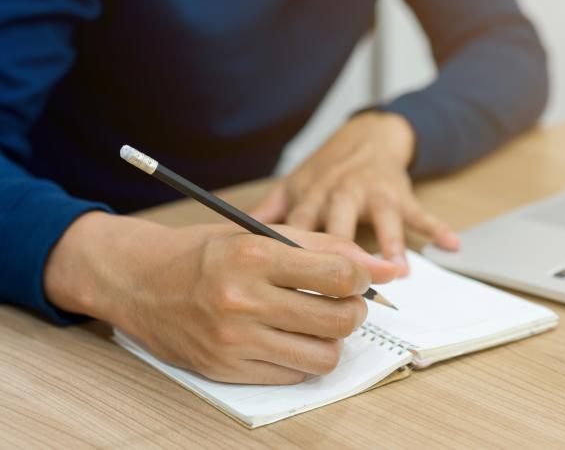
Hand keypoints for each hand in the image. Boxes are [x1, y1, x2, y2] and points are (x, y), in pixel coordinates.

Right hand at [44, 212, 397, 384]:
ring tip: (316, 323)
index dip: (361, 277)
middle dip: (354, 311)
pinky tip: (286, 338)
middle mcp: (243, 300)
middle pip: (339, 320)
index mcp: (253, 256)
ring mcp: (233, 340)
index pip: (339, 275)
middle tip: (341, 302)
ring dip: (331, 340)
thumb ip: (325, 247)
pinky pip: (292, 375)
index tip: (355, 277)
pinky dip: (301, 358)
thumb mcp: (260, 234)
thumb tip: (384, 267)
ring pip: (323, 356)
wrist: (137, 281)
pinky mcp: (226, 369)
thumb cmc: (203, 253)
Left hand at [250, 111, 459, 275]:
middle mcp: (341, 194)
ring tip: (399, 271)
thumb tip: (230, 240)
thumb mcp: (293, 186)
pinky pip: (420, 212)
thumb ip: (268, 214)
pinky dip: (437, 228)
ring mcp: (374, 194)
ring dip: (391, 244)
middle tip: (343, 290)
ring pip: (382, 220)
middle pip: (340, 226)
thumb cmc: (327, 170)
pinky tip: (452, 244)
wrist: (367, 136)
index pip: (299, 229)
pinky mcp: (401, 193)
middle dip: (342, 255)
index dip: (293, 257)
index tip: (285, 286)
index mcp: (311, 197)